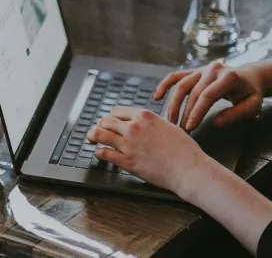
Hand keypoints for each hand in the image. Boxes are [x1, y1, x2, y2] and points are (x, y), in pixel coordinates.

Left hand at [87, 106, 211, 195]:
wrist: (189, 170)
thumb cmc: (185, 150)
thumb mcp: (169, 126)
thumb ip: (152, 123)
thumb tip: (143, 122)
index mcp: (144, 116)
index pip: (117, 111)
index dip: (113, 117)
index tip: (111, 121)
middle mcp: (133, 127)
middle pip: (106, 121)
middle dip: (101, 125)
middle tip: (98, 129)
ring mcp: (128, 144)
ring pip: (100, 134)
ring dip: (93, 135)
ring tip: (91, 137)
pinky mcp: (126, 161)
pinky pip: (104, 153)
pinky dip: (99, 152)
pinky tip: (99, 153)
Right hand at [158, 61, 265, 131]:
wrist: (249, 76)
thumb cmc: (251, 92)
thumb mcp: (253, 105)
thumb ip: (237, 114)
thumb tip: (216, 123)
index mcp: (228, 76)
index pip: (207, 95)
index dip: (197, 112)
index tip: (190, 127)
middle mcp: (211, 69)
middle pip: (192, 92)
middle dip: (185, 112)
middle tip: (181, 130)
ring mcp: (201, 69)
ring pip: (180, 85)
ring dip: (173, 104)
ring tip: (170, 120)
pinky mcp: (193, 71)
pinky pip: (175, 76)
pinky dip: (164, 85)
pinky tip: (157, 97)